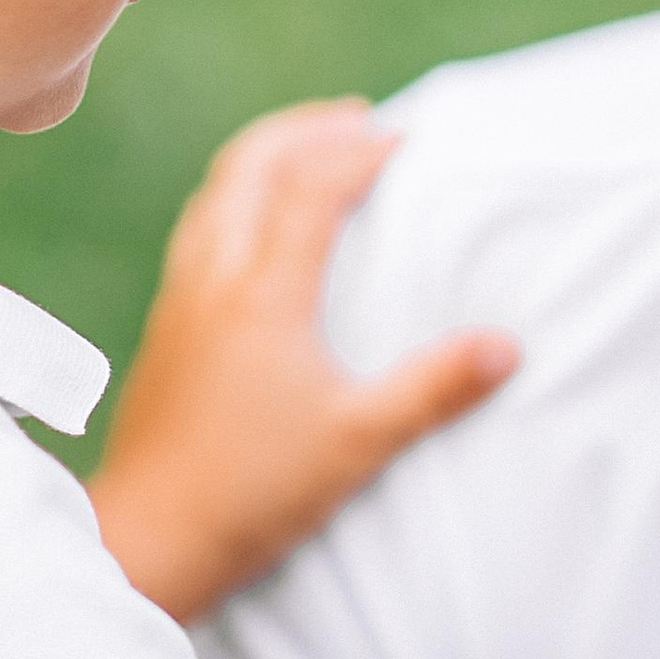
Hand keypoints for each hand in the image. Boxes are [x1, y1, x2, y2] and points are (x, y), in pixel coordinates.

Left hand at [89, 102, 518, 620]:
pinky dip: (238, 198)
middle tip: (360, 121)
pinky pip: (201, 229)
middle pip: (252, 165)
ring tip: (313, 153)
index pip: (313, 186)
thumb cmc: (254, 493)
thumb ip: (434, 390)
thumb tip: (509, 346)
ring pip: (217, 192)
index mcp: (263, 295)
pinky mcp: (167, 327)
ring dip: (268, 157)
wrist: (150, 538)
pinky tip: (260, 228)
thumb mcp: (359, 443)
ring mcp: (182, 300)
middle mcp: (214, 279)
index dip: (363, 151)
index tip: (413, 141)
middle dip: (309, 131)